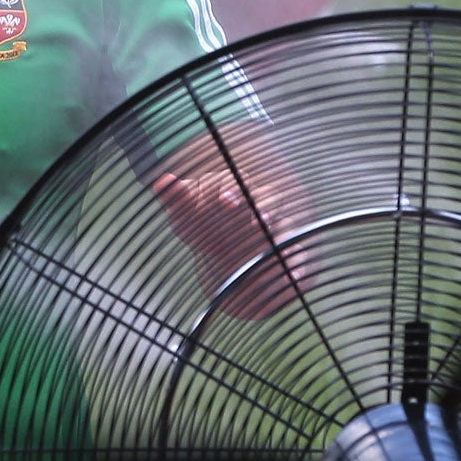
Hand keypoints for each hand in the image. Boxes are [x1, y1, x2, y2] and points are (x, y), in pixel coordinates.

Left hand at [152, 162, 310, 320]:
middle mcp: (262, 207)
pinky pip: (299, 258)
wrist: (229, 257)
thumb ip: (176, 198)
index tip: (224, 200)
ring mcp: (279, 229)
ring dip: (279, 226)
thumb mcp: (187, 216)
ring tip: (264, 226)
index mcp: (237, 192)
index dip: (231, 189)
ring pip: (287, 225)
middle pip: (268, 197)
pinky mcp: (291, 254)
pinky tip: (292, 279)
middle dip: (259, 203)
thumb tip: (161, 181)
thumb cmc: (205, 229)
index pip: (237, 183)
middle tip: (245, 211)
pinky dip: (298, 268)